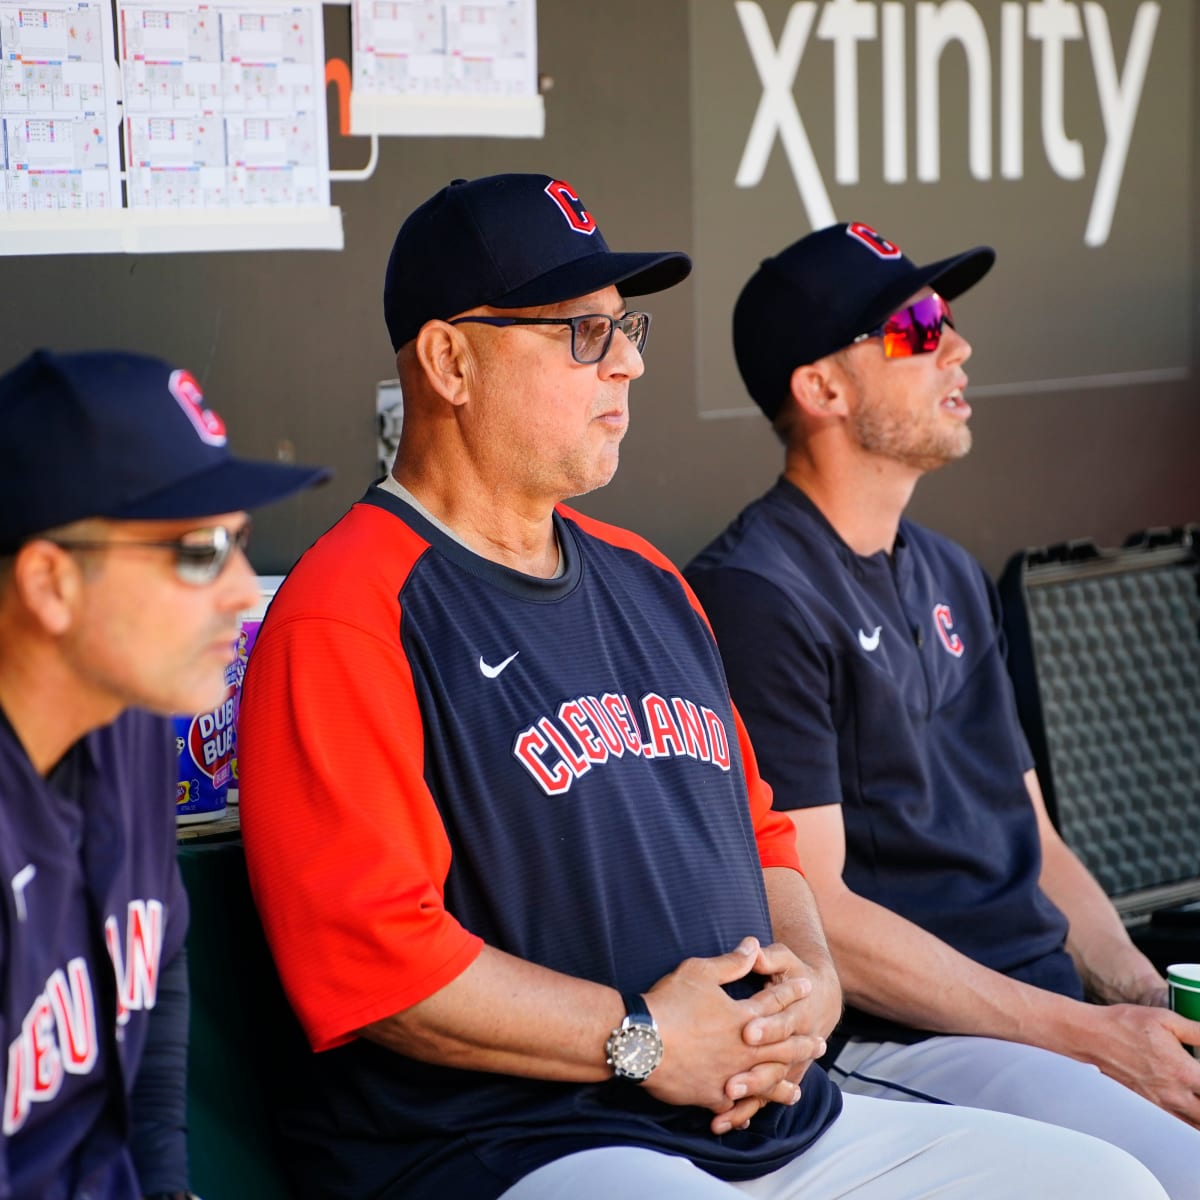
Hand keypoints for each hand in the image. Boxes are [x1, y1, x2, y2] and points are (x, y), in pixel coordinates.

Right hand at [640, 937, 816, 1123]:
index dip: (791, 992)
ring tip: (797, 1089)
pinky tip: (751, 1115)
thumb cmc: (669, 1002)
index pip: (774, 1001)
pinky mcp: (711, 1095)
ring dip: (783, 1084)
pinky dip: (746, 1110)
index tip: (807, 987)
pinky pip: (735, 1106)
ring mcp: (730, 1074)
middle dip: (802, 1044)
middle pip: (781, 1046)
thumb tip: (753, 944)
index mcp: (743, 1016)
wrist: (641, 1041)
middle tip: (820, 1046)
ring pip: (765, 1082)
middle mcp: (743, 1048)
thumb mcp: (699, 972)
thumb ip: (731, 962)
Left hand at [715, 940, 839, 1132]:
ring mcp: (786, 1063)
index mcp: (795, 1013)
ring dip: (747, 1099)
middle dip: (753, 1076)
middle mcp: (793, 1043)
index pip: (781, 1023)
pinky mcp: (776, 1076)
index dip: (766, 1028)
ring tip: (724, 1109)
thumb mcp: (784, 960)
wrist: (821, 998)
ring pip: (768, 1087)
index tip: (746, 1032)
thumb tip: (752, 945)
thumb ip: (768, 956)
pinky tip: (725, 1122)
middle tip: (729, 1085)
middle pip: (773, 1064)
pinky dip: (744, 1112)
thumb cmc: (795, 975)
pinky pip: (762, 1099)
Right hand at [1085, 1002, 1199, 1126]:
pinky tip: (1192, 1112)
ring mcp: (1161, 1105)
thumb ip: (1198, 1031)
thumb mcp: (1165, 1018)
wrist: (1089, 1037)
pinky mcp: (1149, 1107)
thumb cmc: (1123, 1025)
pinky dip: (1191, 1125)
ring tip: (1198, 1098)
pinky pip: (1179, 1125)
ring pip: (1196, 1127)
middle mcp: (1174, 1095)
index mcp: (1183, 1073)